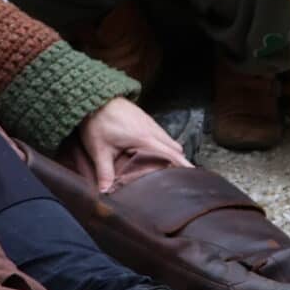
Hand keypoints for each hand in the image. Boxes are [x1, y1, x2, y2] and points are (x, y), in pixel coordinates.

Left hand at [69, 97, 189, 192]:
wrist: (95, 96)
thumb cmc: (97, 121)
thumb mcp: (99, 150)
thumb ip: (104, 172)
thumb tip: (105, 193)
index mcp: (144, 138)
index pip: (171, 154)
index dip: (183, 166)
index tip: (194, 177)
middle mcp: (152, 129)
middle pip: (174, 148)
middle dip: (179, 162)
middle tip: (179, 178)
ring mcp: (149, 122)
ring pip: (169, 139)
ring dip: (171, 152)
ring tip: (168, 168)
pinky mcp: (144, 118)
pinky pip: (161, 133)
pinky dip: (164, 144)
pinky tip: (154, 153)